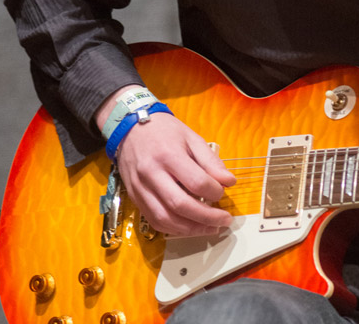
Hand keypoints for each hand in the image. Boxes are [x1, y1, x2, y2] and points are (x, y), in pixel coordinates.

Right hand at [115, 112, 236, 236]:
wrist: (129, 128)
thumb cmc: (164, 131)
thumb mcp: (191, 138)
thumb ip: (211, 161)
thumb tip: (229, 182)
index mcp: (169, 155)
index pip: (196, 182)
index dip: (215, 192)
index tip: (223, 192)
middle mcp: (151, 174)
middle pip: (180, 205)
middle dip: (207, 218)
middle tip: (224, 220)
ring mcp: (140, 188)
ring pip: (165, 219)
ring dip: (191, 229)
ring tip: (210, 228)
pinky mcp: (134, 197)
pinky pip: (154, 221)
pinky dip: (174, 229)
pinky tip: (189, 227)